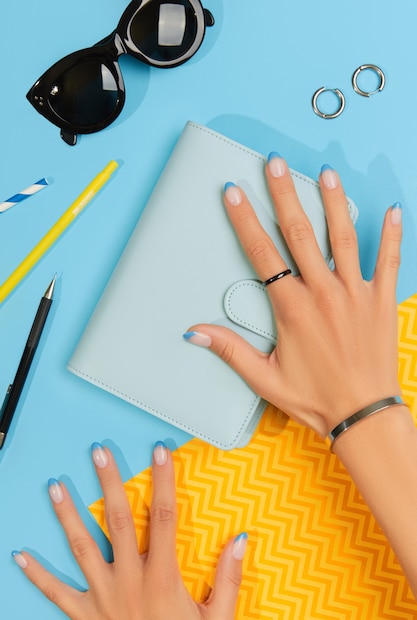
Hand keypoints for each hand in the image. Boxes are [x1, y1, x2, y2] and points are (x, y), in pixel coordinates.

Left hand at [12, 442, 245, 619]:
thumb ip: (228, 579)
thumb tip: (240, 541)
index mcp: (163, 580)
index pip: (165, 518)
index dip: (164, 482)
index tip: (161, 453)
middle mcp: (130, 583)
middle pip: (118, 522)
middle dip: (109, 483)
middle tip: (99, 454)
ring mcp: (103, 599)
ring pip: (82, 548)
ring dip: (68, 515)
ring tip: (56, 487)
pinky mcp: (85, 618)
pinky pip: (57, 594)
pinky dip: (37, 575)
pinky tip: (19, 556)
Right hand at [185, 157, 401, 437]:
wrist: (363, 414)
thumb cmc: (315, 398)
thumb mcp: (265, 378)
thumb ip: (230, 350)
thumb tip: (195, 333)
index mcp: (292, 308)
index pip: (262, 253)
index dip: (245, 220)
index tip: (234, 194)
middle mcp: (323, 292)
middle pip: (299, 233)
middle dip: (284, 194)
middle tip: (275, 164)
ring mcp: (355, 293)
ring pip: (344, 237)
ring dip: (333, 202)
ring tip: (325, 173)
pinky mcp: (381, 301)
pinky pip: (389, 261)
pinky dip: (393, 235)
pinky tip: (395, 210)